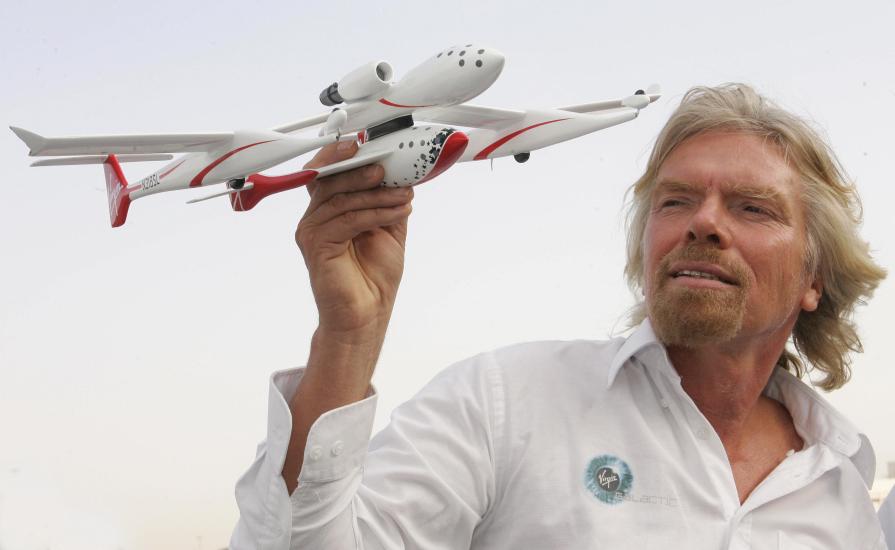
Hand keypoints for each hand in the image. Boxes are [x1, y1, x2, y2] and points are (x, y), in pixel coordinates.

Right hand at [296, 141, 412, 341]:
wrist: (366, 314)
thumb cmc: (373, 277)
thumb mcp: (388, 228)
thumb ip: (387, 199)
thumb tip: (402, 171)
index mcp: (328, 210)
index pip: (327, 172)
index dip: (342, 154)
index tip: (368, 143)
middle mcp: (315, 218)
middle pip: (329, 179)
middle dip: (360, 167)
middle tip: (387, 164)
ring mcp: (312, 231)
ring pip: (340, 197)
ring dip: (376, 192)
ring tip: (404, 193)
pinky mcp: (316, 245)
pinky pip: (346, 219)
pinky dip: (374, 212)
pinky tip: (398, 210)